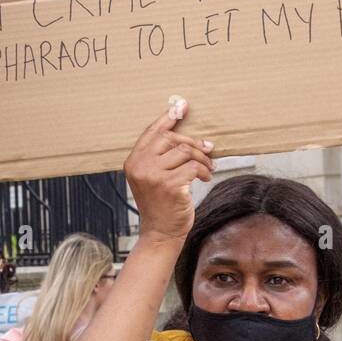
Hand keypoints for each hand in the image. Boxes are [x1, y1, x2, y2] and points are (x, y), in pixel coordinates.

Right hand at [124, 101, 212, 243]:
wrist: (160, 234)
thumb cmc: (161, 206)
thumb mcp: (153, 179)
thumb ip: (160, 158)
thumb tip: (185, 136)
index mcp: (133, 161)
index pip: (151, 133)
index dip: (167, 118)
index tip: (181, 106)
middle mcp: (140, 166)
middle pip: (171, 139)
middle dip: (193, 143)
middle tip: (208, 149)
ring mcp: (154, 176)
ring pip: (185, 152)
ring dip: (202, 159)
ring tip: (208, 168)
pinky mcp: (170, 185)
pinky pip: (193, 167)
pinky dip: (203, 171)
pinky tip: (205, 178)